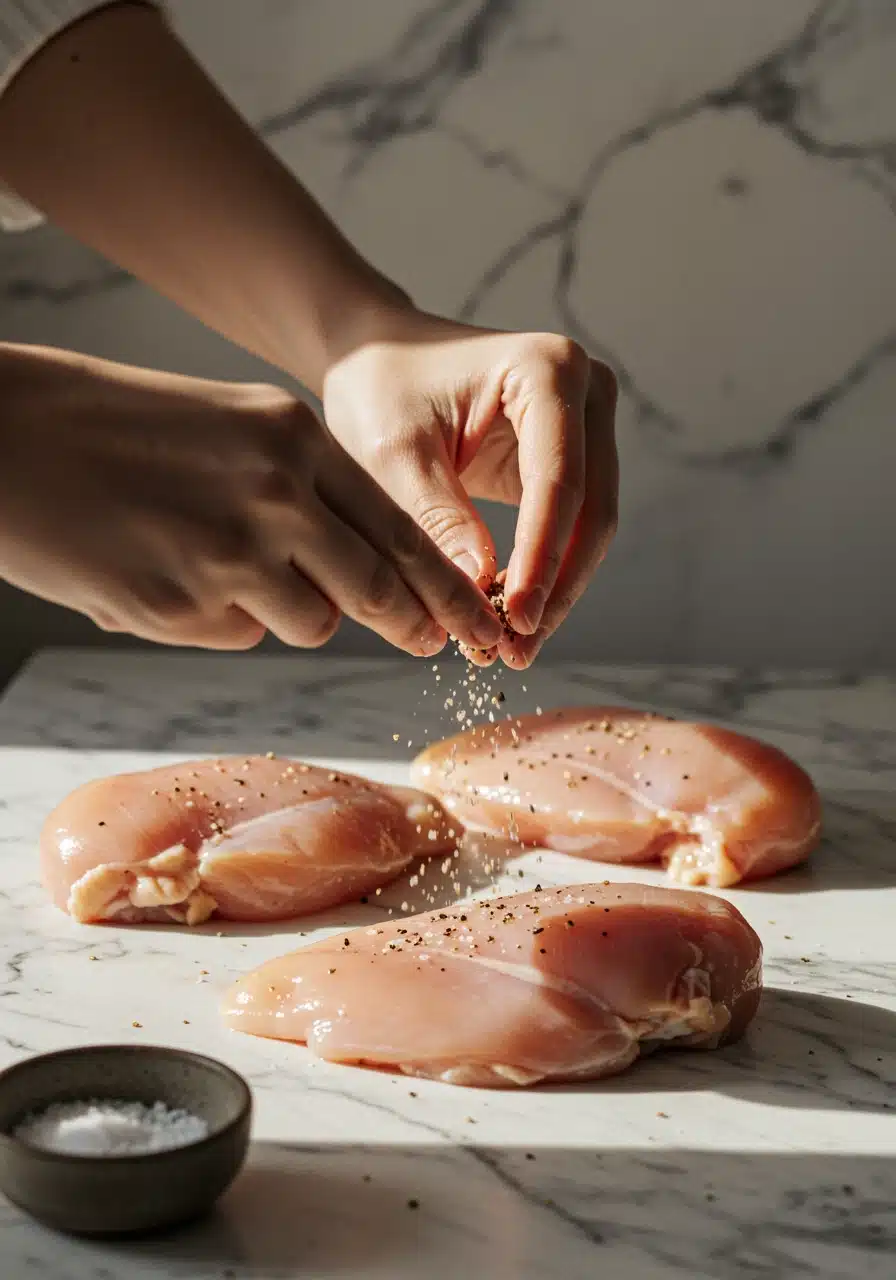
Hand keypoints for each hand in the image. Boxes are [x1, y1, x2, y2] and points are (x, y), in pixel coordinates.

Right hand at [0, 345, 503, 653]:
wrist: (5, 435)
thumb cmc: (115, 425)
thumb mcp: (229, 423)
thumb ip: (302, 486)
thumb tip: (355, 567)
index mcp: (295, 436)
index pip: (401, 525)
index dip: (444, 581)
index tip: (474, 616)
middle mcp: (277, 494)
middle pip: (380, 586)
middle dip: (412, 620)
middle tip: (430, 640)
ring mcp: (231, 554)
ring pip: (315, 621)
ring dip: (294, 612)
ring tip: (224, 567)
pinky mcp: (180, 606)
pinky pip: (239, 634)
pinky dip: (221, 619)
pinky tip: (168, 574)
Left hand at [323, 310, 618, 666]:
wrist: (376, 357)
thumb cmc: (379, 389)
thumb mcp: (395, 454)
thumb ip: (439, 520)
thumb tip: (480, 596)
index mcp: (548, 370)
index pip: (558, 482)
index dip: (541, 560)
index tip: (514, 621)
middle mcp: (586, 391)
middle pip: (591, 510)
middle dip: (556, 586)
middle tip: (517, 650)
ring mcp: (586, 424)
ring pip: (589, 528)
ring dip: (555, 590)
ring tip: (512, 647)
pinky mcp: (571, 457)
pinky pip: (570, 527)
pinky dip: (544, 573)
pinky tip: (508, 616)